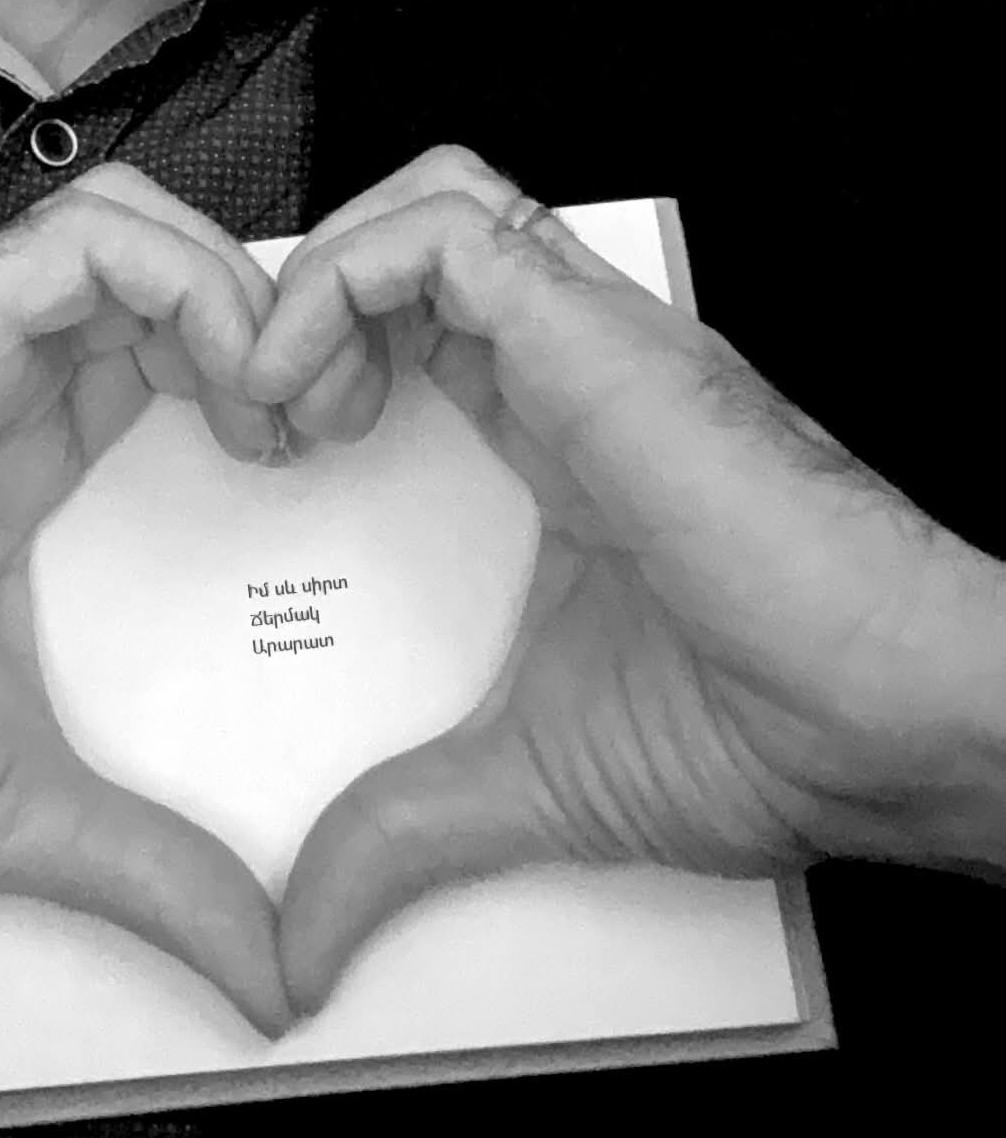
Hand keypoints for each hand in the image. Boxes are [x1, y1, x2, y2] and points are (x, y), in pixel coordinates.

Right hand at [0, 165, 302, 1033]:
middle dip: (277, 315)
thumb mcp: (21, 811)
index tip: (327, 456)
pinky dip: (179, 282)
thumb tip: (269, 974)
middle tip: (335, 417)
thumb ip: (152, 872)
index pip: (164, 346)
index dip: (264, 372)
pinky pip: (75, 247)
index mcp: (19, 454)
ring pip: (128, 224)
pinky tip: (228, 378)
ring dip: (237, 286)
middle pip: (164, 264)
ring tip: (286, 397)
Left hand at [246, 146, 1005, 1014]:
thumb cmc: (767, 732)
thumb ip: (403, 830)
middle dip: (302, 298)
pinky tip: (298, 388)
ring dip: (315, 280)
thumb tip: (304, 937)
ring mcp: (589, 338)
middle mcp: (571, 366)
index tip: (259, 449)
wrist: (890, 721)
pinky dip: (338, 285)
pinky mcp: (595, 334)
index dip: (322, 351)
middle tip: (248, 410)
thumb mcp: (527, 782)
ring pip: (424, 200)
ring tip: (272, 396)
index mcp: (558, 434)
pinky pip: (439, 235)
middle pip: (415, 236)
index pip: (422, 319)